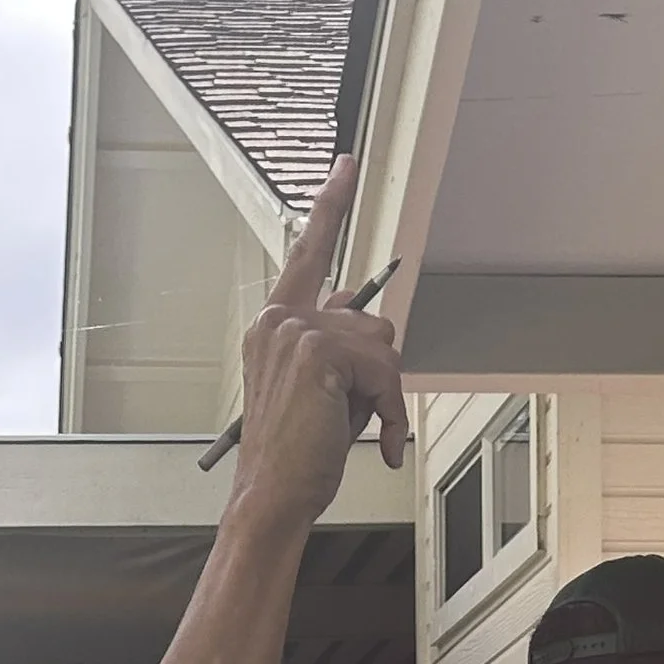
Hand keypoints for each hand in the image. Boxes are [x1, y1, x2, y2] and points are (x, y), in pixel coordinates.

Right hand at [231, 157, 408, 526]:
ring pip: (382, 344)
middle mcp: (279, 320)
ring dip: (385, 396)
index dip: (330, 208)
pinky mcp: (318, 351)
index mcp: (274, 326)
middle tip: (360, 418)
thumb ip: (340, 349)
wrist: (270, 497)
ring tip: (359, 432)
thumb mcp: (320, 393)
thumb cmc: (295, 457)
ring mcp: (295, 331)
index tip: (346, 165)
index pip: (309, 255)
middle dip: (379, 371)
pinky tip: (382, 443)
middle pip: (370, 317)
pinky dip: (392, 412)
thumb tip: (375, 322)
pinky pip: (385, 369)